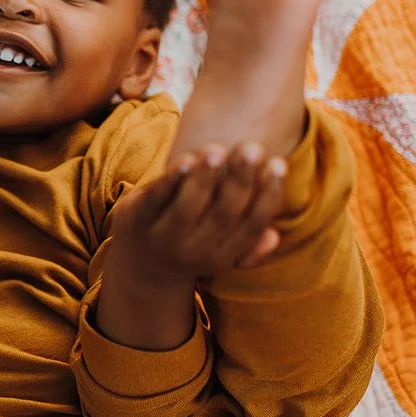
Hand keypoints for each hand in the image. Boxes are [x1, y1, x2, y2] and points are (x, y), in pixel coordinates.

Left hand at [107, 141, 285, 286]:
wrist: (140, 268)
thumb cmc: (193, 245)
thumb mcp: (222, 251)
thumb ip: (250, 244)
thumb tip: (274, 236)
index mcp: (222, 255)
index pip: (251, 226)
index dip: (268, 196)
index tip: (278, 163)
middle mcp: (194, 250)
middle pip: (222, 214)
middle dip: (240, 180)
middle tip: (252, 148)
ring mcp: (163, 237)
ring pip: (187, 208)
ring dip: (203, 178)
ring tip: (217, 149)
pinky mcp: (137, 220)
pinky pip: (154, 200)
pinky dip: (169, 181)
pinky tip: (185, 159)